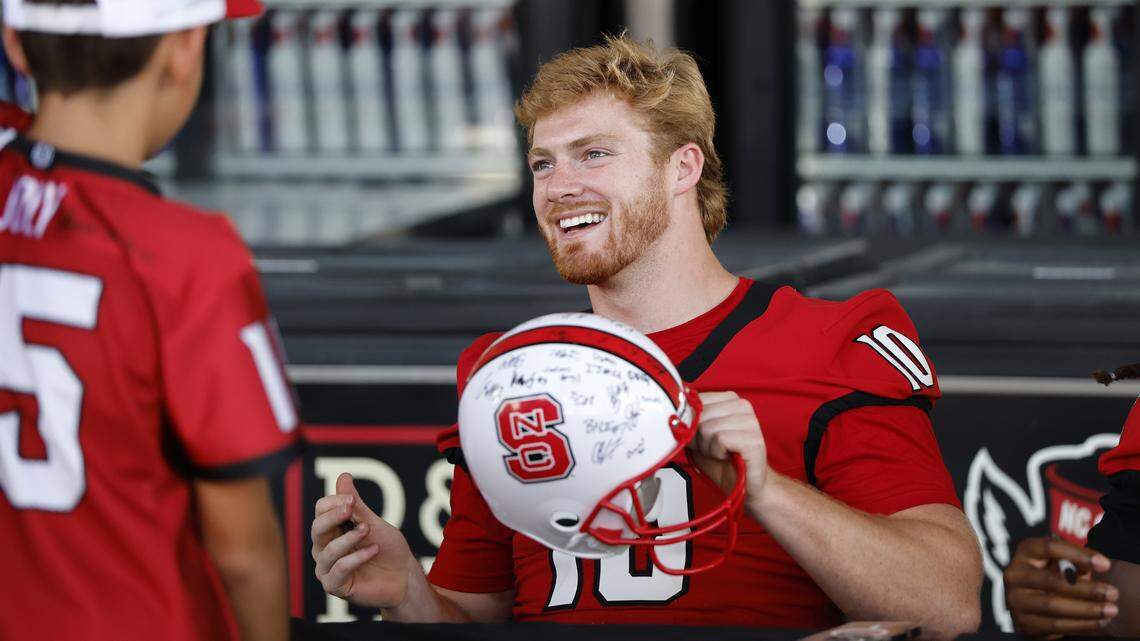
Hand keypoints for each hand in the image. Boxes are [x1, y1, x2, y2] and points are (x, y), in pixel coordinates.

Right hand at [311, 473, 419, 609]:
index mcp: (331, 530)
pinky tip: (373, 550)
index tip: (352, 499)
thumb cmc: (387, 548)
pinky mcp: (335, 586)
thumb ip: (356, 504)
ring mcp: (327, 568)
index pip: (320, 510)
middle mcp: (324, 548)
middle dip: (334, 516)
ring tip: (367, 530)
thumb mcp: (373, 523)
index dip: (334, 501)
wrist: (403, 575)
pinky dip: (357, 558)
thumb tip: (343, 476)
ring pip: (328, 550)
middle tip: (351, 508)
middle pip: (317, 528)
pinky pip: (339, 569)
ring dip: (349, 538)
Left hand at [689, 391, 767, 503]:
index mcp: (729, 399)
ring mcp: (750, 421)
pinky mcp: (753, 439)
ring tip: (719, 453)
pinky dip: (717, 453)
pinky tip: (726, 457)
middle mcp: (742, 405)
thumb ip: (689, 420)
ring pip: (708, 428)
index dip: (691, 423)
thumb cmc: (721, 460)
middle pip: (700, 414)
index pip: (696, 400)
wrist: (743, 484)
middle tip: (711, 448)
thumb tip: (674, 413)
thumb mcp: (698, 435)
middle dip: (698, 437)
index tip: (701, 436)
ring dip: (707, 447)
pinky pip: (720, 440)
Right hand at [1004, 536, 1118, 637]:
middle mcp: (1015, 574)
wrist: (1029, 600)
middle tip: (1113, 593)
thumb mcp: (1060, 561)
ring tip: (1110, 610)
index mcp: (1026, 552)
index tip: (1106, 564)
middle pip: (1052, 581)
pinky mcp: (1025, 621)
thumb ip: (1075, 561)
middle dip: (1087, 589)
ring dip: (1087, 610)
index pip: (1050, 548)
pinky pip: (1055, 625)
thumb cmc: (1052, 573)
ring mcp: (1016, 599)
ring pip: (1054, 606)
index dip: (1079, 555)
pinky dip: (1081, 624)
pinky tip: (1099, 622)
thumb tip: (1097, 564)